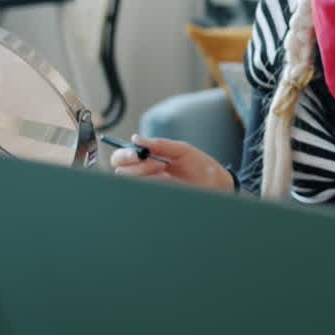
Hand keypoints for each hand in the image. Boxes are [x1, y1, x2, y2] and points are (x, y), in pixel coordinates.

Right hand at [109, 134, 234, 192]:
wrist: (215, 183)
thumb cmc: (199, 165)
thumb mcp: (182, 150)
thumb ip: (160, 144)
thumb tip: (136, 138)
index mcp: (147, 158)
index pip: (122, 157)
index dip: (122, 155)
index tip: (136, 153)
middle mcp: (144, 173)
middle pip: (120, 171)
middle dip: (134, 165)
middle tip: (156, 162)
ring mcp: (150, 186)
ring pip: (130, 181)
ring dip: (146, 173)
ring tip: (165, 169)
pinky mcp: (156, 195)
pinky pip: (143, 191)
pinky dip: (153, 182)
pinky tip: (167, 179)